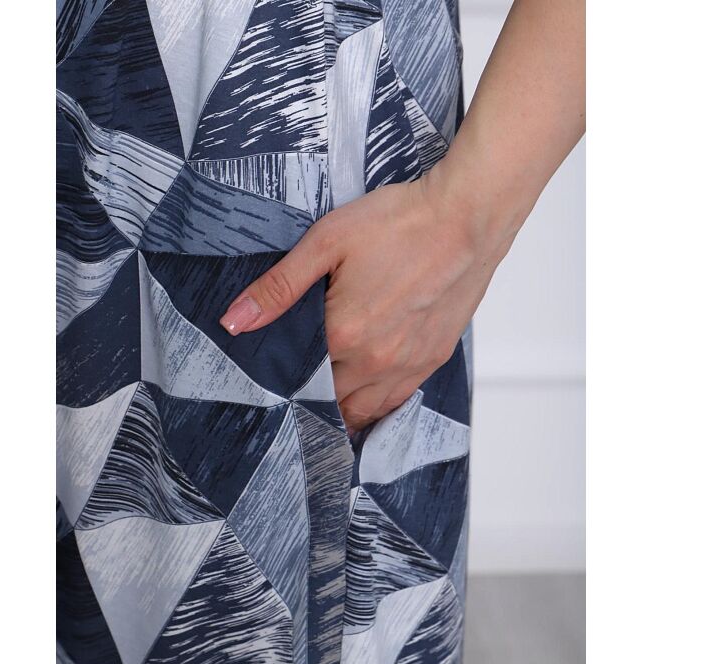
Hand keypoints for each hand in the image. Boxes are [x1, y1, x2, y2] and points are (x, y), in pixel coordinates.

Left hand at [219, 165, 513, 433]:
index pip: (298, 377)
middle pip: (329, 400)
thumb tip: (234, 322)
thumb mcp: (326, 242)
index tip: (271, 375)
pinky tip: (364, 394)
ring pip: (364, 410)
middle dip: (308, 395)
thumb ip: (278, 287)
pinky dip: (376, 404)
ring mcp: (409, 364)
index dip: (281, 377)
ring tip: (324, 397)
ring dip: (341, 408)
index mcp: (344, 335)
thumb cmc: (400, 223)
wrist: (467, 217)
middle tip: (294, 382)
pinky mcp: (433, 358)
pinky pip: (396, 402)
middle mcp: (377, 361)